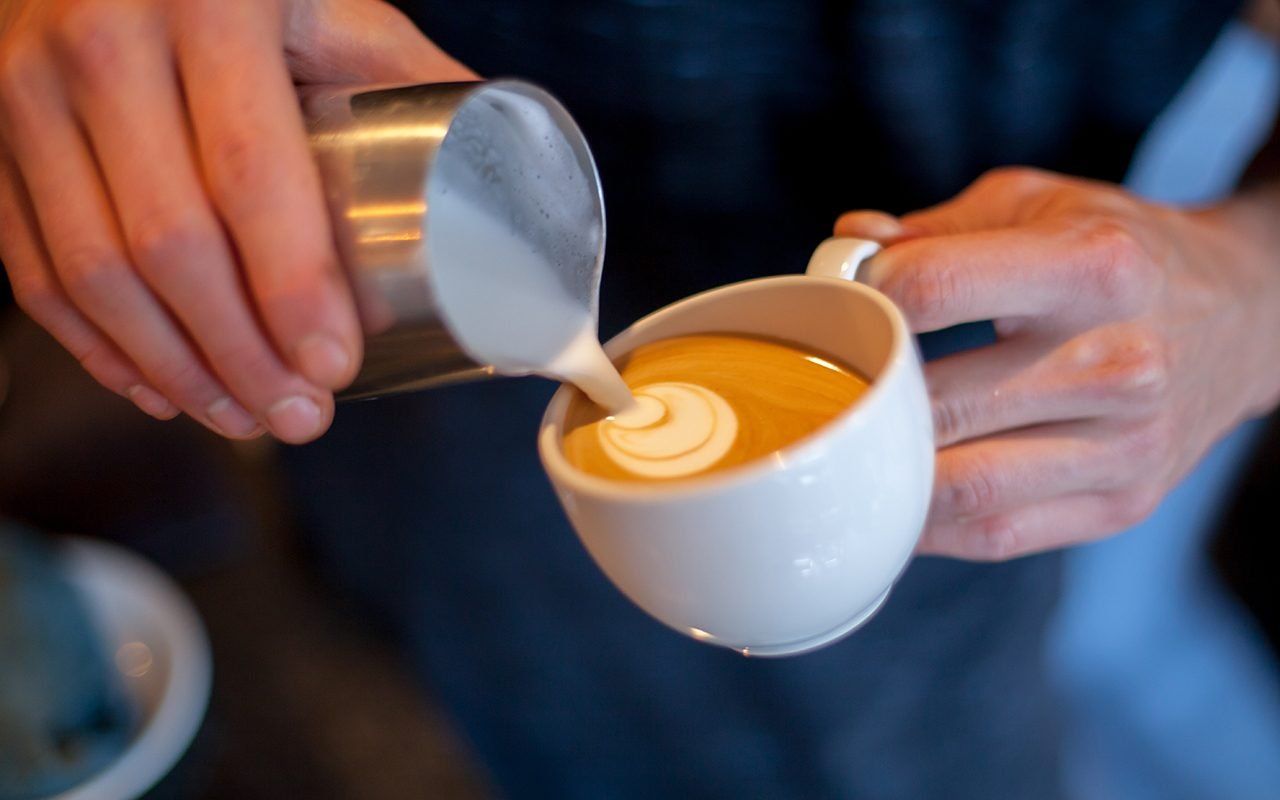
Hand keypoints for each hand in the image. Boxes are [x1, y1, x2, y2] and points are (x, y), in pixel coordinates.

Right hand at [0, 0, 474, 441]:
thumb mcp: (332, 3)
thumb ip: (407, 75)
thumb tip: (509, 175)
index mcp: (209, 5)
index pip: (249, 173)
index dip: (292, 288)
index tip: (333, 365)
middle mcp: (102, 40)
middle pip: (166, 243)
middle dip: (240, 356)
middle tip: (300, 415)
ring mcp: (26, 89)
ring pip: (91, 271)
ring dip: (175, 370)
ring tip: (245, 417)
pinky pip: (31, 266)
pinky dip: (97, 347)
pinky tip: (159, 386)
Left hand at [838, 168, 1279, 559]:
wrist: (1246, 316)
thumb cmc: (1117, 252)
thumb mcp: (1036, 206)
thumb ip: (933, 231)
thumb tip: (844, 251)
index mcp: (1092, 267)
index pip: (934, 288)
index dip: (863, 296)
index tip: (843, 302)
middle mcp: (1119, 361)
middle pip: (938, 403)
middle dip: (861, 400)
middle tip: (827, 389)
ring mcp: (1125, 445)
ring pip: (961, 488)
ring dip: (885, 476)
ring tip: (849, 451)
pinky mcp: (1123, 503)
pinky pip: (995, 534)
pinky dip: (928, 524)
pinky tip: (897, 494)